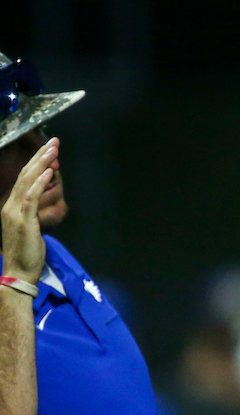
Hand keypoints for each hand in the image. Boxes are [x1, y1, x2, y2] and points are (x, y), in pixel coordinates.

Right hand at [1, 137, 58, 283]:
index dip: (37, 164)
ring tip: (53, 149)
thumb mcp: (30, 229)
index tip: (49, 151)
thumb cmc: (27, 254)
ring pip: (28, 181)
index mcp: (11, 207)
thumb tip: (42, 204)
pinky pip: (31, 197)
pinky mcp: (23, 219)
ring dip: (42, 164)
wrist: (19, 273)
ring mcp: (15, 212)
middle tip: (54, 141)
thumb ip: (33, 214)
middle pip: (25, 175)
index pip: (24, 179)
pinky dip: (40, 182)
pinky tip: (49, 171)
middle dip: (40, 156)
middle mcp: (10, 205)